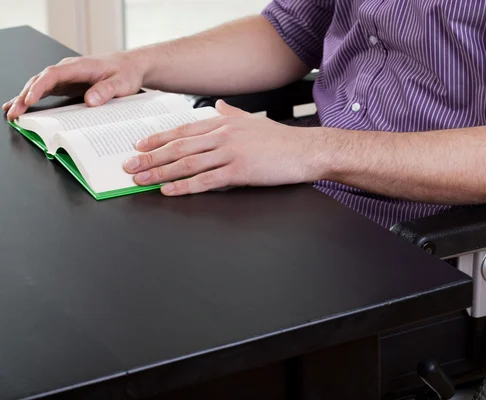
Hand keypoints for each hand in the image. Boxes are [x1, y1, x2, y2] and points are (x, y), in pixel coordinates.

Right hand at [2, 52, 147, 120]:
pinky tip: (21, 106)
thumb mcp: (121, 83)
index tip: (29, 99)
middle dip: (25, 96)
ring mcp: (66, 77)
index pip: (52, 75)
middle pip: (41, 80)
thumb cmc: (126, 73)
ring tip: (13, 113)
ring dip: (25, 98)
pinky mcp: (67, 84)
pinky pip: (46, 90)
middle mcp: (69, 70)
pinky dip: (33, 98)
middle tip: (15, 112)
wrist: (131, 66)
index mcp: (80, 66)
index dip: (39, 87)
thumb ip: (106, 90)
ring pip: (40, 85)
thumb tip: (90, 100)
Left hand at [123, 101, 324, 195]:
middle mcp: (223, 135)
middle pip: (178, 146)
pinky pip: (205, 180)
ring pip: (186, 163)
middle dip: (150, 157)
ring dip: (160, 172)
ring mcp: (230, 152)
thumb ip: (232, 113)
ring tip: (141, 180)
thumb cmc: (281, 139)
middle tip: (129, 166)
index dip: (158, 138)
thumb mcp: (254, 120)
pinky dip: (184, 186)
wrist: (305, 150)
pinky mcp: (239, 171)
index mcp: (224, 122)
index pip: (183, 129)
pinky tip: (169, 190)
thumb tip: (218, 106)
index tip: (139, 145)